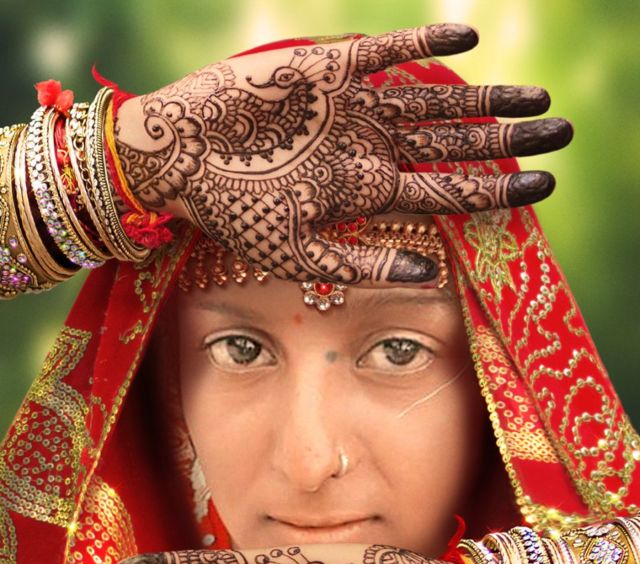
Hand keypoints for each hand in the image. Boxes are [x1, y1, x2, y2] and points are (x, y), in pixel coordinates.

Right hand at [114, 24, 570, 284]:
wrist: (180, 159)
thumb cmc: (233, 213)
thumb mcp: (299, 251)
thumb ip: (364, 261)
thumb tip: (433, 271)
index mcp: (369, 192)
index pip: (449, 192)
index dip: (500, 190)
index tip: (547, 187)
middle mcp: (371, 149)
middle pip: (456, 145)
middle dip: (511, 141)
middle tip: (564, 133)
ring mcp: (354, 109)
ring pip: (435, 101)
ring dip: (486, 99)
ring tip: (537, 97)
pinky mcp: (329, 70)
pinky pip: (386, 51)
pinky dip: (423, 45)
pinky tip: (466, 41)